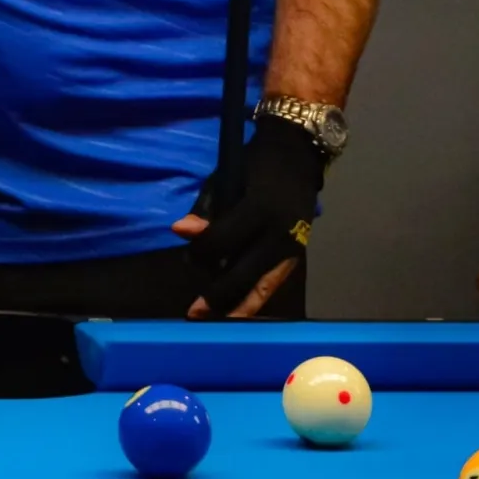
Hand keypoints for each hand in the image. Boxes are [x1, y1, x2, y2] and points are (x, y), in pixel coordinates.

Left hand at [171, 115, 324, 317]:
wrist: (298, 155)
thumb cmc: (254, 164)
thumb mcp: (225, 179)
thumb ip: (205, 211)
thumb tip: (180, 232)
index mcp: (258, 210)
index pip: (221, 243)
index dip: (200, 252)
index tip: (188, 254)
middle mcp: (279, 234)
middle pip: (243, 275)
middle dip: (217, 296)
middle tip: (193, 313)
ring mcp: (293, 247)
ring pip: (264, 287)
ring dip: (239, 307)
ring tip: (216, 322)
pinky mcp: (298, 253)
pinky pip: (274, 282)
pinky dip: (257, 298)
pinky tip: (239, 311)